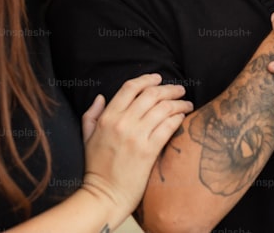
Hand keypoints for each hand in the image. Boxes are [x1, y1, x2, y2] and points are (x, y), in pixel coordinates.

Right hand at [80, 74, 191, 215]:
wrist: (103, 196)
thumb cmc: (95, 168)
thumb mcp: (86, 137)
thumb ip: (91, 114)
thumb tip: (101, 96)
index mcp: (107, 117)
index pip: (130, 88)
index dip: (147, 79)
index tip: (158, 78)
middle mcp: (122, 123)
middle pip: (151, 94)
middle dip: (169, 89)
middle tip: (179, 90)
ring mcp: (136, 136)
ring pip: (163, 108)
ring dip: (178, 103)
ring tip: (186, 104)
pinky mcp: (148, 151)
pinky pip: (168, 126)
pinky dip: (178, 118)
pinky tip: (183, 118)